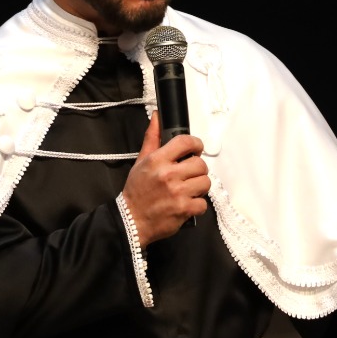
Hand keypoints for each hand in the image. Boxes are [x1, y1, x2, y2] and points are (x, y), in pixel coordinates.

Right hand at [120, 113, 208, 244]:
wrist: (131, 221)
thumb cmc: (136, 191)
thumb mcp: (140, 162)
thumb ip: (151, 138)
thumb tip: (157, 116)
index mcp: (157, 160)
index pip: (186, 142)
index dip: (196, 144)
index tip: (196, 149)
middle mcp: (168, 175)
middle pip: (200, 164)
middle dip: (197, 170)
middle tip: (188, 175)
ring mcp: (178, 193)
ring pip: (205, 182)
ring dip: (199, 187)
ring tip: (188, 190)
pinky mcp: (184, 209)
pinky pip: (203, 203)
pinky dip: (197, 205)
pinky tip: (186, 204)